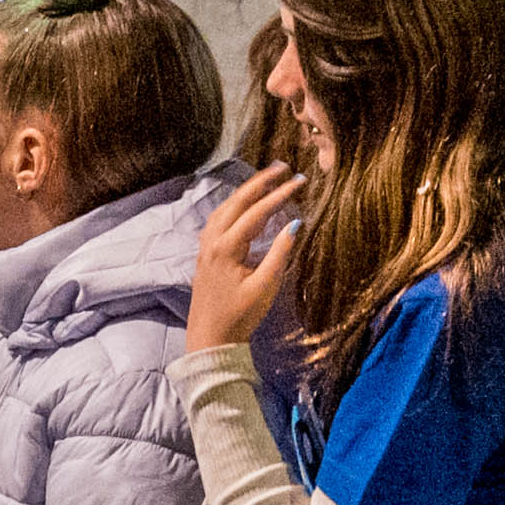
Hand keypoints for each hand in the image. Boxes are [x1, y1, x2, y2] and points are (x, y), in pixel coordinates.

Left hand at [186, 163, 303, 352]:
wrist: (210, 338)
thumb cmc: (240, 316)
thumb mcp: (266, 286)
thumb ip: (280, 252)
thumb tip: (296, 223)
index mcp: (225, 248)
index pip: (256, 212)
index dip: (280, 194)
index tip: (299, 180)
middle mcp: (211, 242)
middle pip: (236, 202)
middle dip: (260, 182)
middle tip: (282, 166)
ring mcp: (204, 247)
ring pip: (224, 209)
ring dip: (245, 192)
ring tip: (267, 179)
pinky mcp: (204, 254)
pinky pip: (218, 220)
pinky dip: (234, 206)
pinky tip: (244, 205)